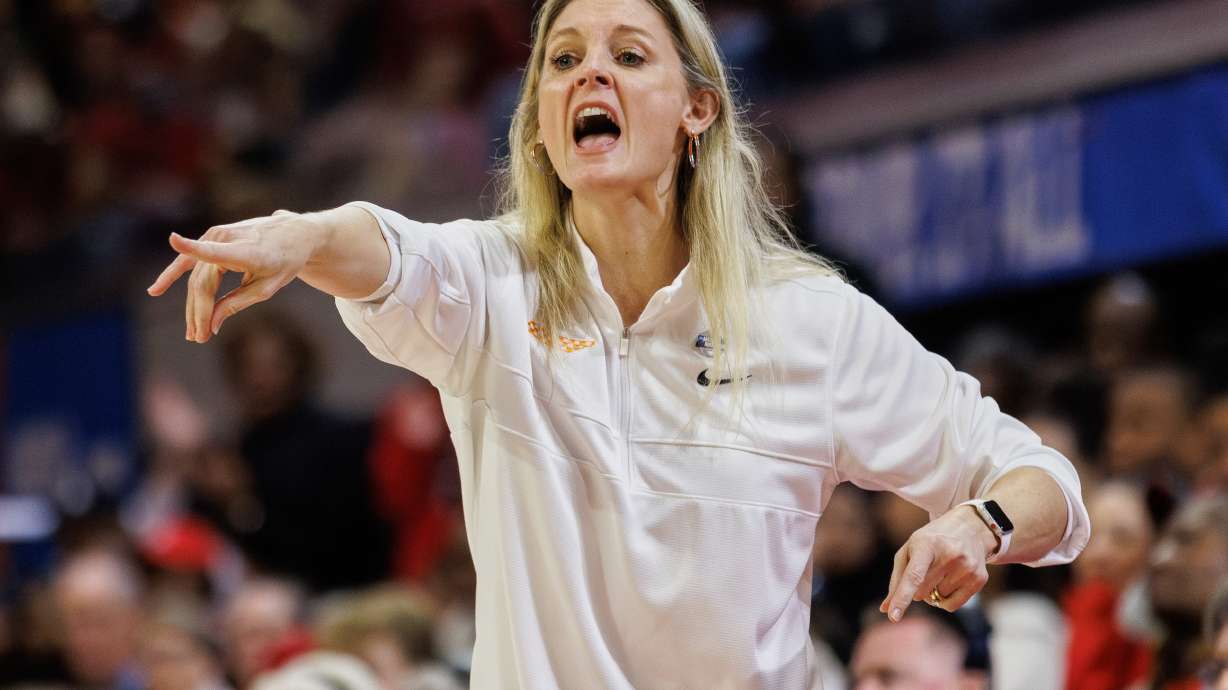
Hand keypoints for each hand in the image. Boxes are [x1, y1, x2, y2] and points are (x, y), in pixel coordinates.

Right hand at [147, 210, 331, 342]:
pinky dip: (172, 275)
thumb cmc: (284, 261)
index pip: (216, 251)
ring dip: (192, 306)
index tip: (174, 239)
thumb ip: (237, 303)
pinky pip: (188, 261)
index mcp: (246, 251)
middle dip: (199, 313)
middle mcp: (227, 238)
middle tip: (198, 338)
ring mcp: (216, 235)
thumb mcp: (267, 287)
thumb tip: (211, 325)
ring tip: (192, 332)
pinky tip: (155, 290)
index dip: (194, 247)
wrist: (293, 234)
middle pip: (202, 283)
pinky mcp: (211, 237)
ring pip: (196, 278)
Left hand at [879, 504, 997, 620]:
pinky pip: (952, 605)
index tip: (892, 615)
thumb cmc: (932, 541)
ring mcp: (967, 567)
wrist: (971, 527)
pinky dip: (946, 599)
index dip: (902, 597)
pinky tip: (951, 581)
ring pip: (937, 601)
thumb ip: (897, 578)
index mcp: (927, 544)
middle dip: (917, 589)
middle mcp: (950, 555)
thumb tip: (885, 609)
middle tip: (926, 569)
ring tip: (941, 571)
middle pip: (922, 592)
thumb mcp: (911, 549)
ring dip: (934, 592)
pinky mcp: (979, 579)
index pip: (913, 576)